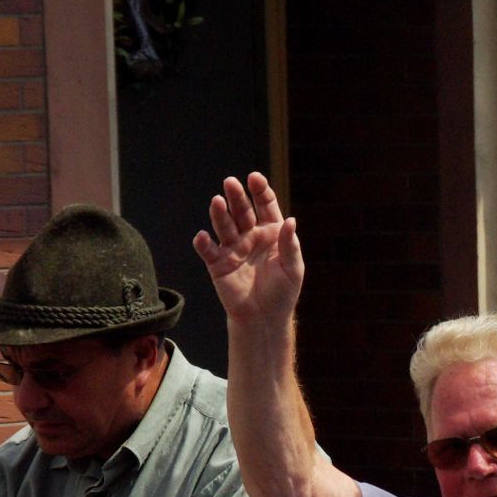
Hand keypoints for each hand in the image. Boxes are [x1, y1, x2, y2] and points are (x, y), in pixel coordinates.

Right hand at [192, 172, 302, 325]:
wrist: (264, 317)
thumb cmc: (282, 292)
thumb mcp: (293, 268)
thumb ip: (289, 245)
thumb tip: (290, 220)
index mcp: (271, 232)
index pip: (265, 205)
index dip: (260, 191)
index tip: (255, 178)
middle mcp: (250, 235)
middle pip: (242, 210)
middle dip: (236, 196)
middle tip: (230, 182)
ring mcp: (233, 248)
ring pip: (224, 226)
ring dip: (219, 214)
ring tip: (216, 202)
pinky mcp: (218, 264)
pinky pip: (208, 251)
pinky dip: (204, 243)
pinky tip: (203, 237)